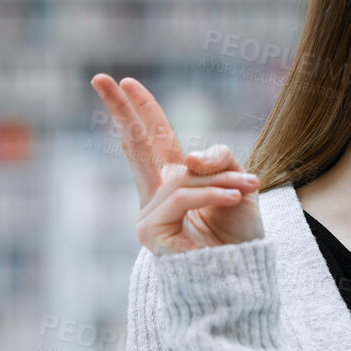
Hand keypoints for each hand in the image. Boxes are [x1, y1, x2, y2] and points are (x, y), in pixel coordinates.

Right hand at [90, 73, 264, 255]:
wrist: (244, 273)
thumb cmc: (241, 234)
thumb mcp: (239, 182)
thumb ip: (218, 160)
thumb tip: (187, 157)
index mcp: (174, 182)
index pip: (154, 142)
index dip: (142, 112)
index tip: (126, 82)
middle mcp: (156, 196)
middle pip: (136, 146)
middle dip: (122, 110)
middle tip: (102, 77)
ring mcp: (149, 214)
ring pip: (180, 176)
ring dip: (220, 177)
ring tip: (248, 187)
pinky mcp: (150, 231)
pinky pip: (181, 196)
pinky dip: (211, 192)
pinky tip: (235, 196)